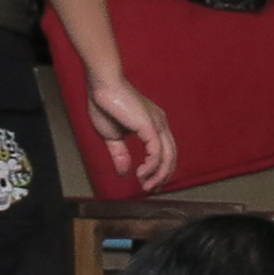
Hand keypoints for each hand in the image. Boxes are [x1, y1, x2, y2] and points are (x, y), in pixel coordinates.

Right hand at [82, 65, 177, 194]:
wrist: (101, 85)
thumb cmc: (105, 104)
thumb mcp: (112, 137)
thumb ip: (120, 154)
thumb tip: (124, 173)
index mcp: (154, 125)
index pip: (166, 152)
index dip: (160, 171)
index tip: (150, 183)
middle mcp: (160, 124)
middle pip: (171, 157)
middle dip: (162, 177)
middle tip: (150, 189)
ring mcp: (157, 124)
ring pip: (167, 157)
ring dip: (158, 176)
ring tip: (146, 185)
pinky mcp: (150, 126)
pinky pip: (157, 153)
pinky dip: (152, 167)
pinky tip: (141, 173)